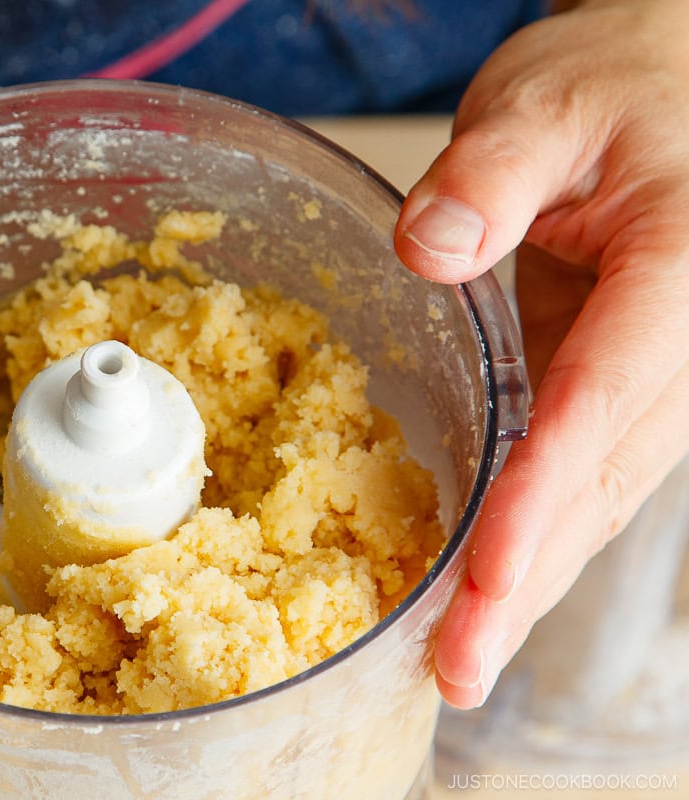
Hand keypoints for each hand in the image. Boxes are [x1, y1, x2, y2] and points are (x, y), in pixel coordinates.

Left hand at [393, 0, 688, 708]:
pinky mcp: (617, 391)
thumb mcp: (550, 104)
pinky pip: (578, 478)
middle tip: (456, 668)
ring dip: (527, 585)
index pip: (604, 405)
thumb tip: (433, 246)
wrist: (672, 91)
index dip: (542, 499)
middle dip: (524, 585)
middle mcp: (678, 353)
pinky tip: (484, 590)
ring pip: (594, 501)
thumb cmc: (622, 88)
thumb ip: (496, 171)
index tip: (489, 580)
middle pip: (597, 485)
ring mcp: (652, 383)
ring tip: (459, 661)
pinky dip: (530, 541)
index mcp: (680, 280)